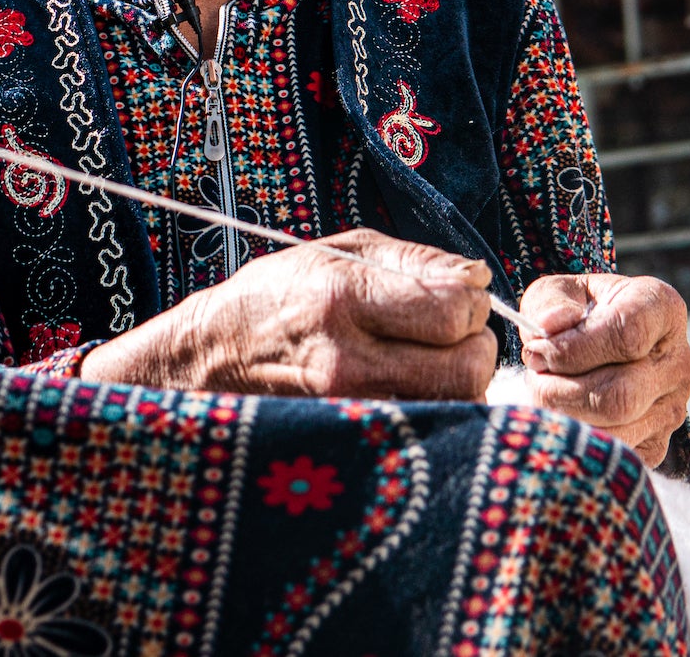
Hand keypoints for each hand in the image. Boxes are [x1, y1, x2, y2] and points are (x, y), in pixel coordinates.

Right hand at [79, 228, 496, 399]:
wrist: (211, 358)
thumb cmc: (278, 295)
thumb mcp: (337, 250)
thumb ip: (415, 260)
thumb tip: (478, 277)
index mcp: (343, 297)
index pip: (455, 310)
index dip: (468, 300)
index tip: (452, 296)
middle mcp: (346, 359)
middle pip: (468, 367)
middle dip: (473, 345)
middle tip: (448, 333)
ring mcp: (349, 409)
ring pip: (456, 404)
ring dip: (457, 380)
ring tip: (423, 359)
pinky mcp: (353, 439)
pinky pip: (428, 427)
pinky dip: (435, 407)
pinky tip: (407, 387)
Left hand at [517, 273, 689, 466]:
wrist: (592, 343)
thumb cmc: (572, 312)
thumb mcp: (556, 292)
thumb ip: (550, 305)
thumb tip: (550, 326)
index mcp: (661, 309)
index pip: (626, 334)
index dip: (574, 348)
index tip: (539, 351)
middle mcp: (678, 361)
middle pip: (621, 394)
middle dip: (561, 390)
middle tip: (534, 377)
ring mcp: (674, 407)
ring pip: (617, 429)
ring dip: (564, 416)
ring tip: (544, 393)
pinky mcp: (658, 442)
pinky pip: (616, 454)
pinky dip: (578, 439)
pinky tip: (563, 414)